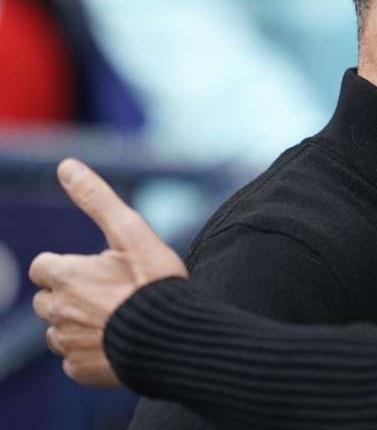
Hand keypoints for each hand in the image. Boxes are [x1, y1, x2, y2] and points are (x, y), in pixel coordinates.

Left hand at [28, 159, 187, 386]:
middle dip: (69, 296)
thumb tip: (66, 165)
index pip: (44, 267)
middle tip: (109, 294)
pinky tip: (117, 343)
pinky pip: (73, 360)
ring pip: (58, 331)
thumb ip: (96, 199)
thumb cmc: (154, 282)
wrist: (173, 336)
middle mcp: (57, 310)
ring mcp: (67, 343)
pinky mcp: (79, 370)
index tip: (94, 269)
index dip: (67, 267)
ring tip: (115, 319)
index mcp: (65, 275)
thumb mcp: (132, 232)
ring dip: (77, 324)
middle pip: (47, 300)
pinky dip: (89, 352)